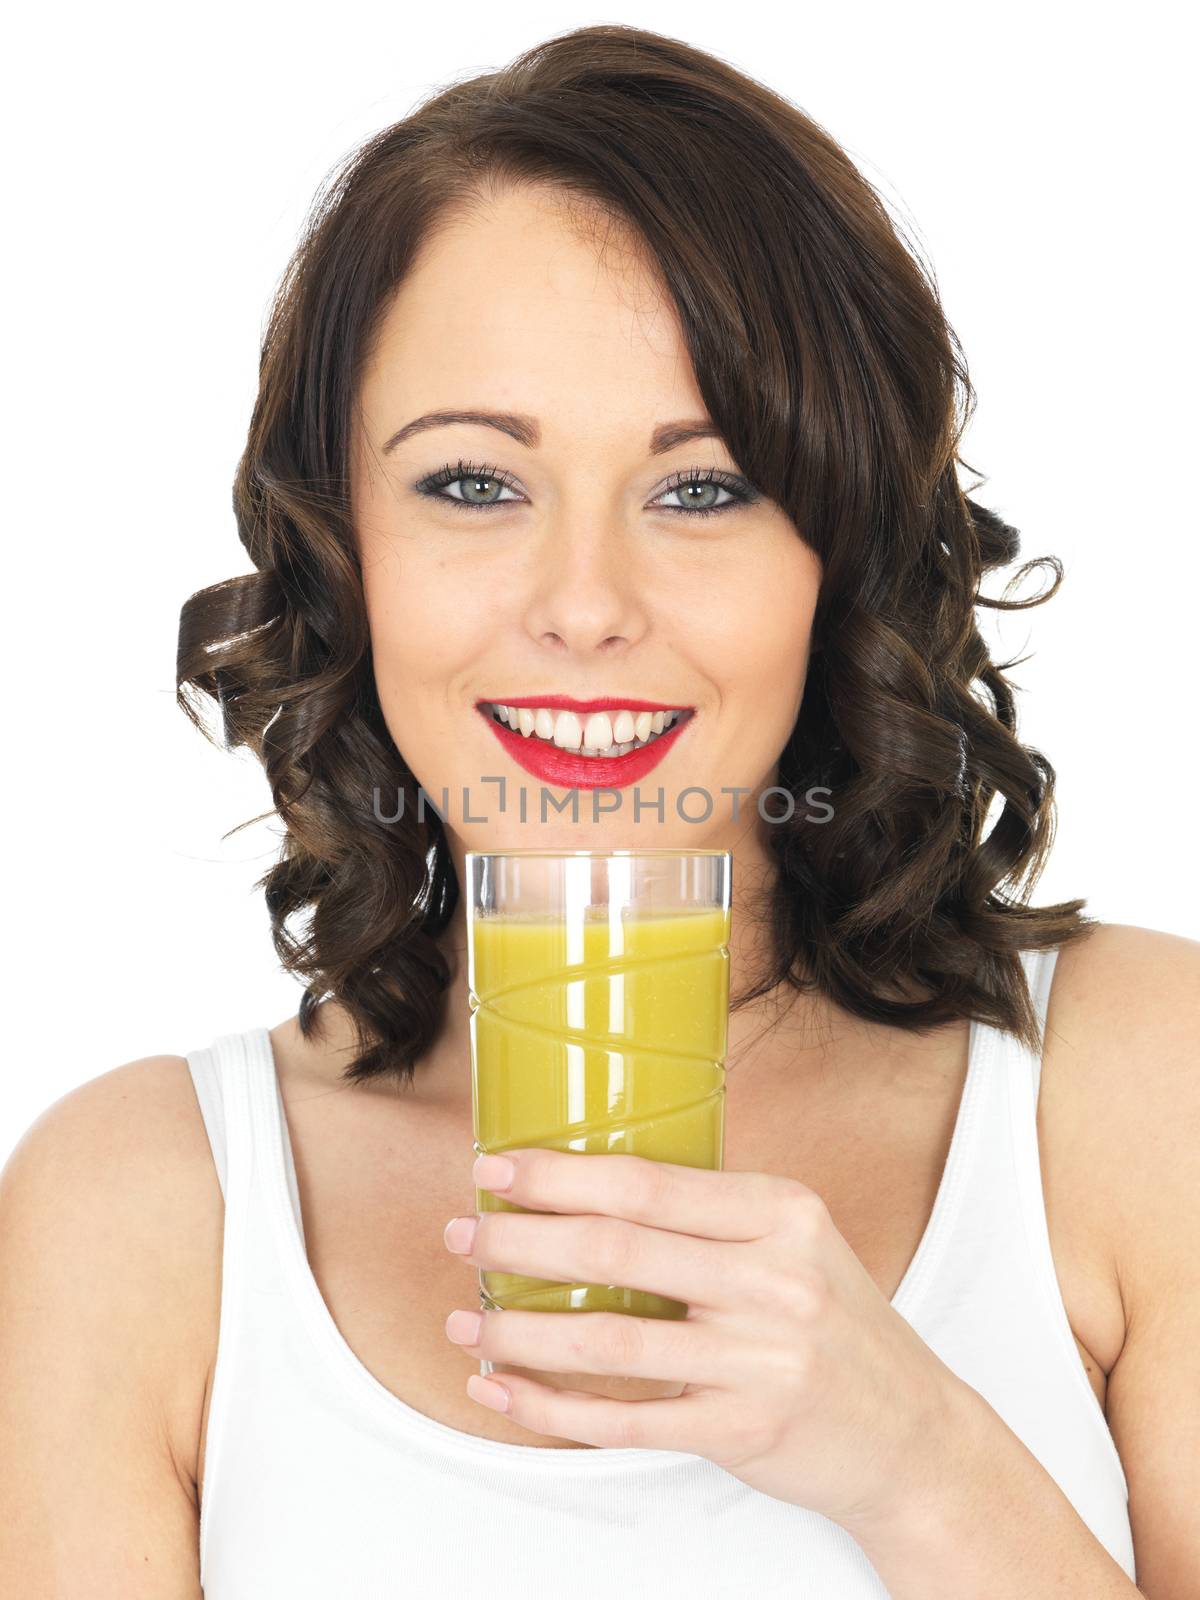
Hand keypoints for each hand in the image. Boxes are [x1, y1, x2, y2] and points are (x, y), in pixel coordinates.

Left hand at [442, 1148, 968, 1530]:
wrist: (914, 1434)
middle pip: (619, 1250)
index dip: (560, 1175)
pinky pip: (624, 1421)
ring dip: (522, 1332)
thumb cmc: (838, 1327)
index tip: (497, 1168)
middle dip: (522, 1240)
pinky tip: (504, 1393)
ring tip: (469, 1321)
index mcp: (782, 1213)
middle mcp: (774, 1280)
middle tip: (463, 1233)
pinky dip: (550, 1409)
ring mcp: (761, 1361)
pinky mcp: (743, 1431)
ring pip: (609, 1342)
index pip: (649, 1183)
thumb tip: (592, 1184)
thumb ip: (713, 1216)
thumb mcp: (797, 1243)